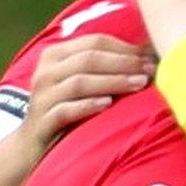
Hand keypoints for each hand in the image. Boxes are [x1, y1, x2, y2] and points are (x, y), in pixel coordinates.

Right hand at [20, 34, 154, 151]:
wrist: (33, 143)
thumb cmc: (69, 107)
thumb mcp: (81, 81)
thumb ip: (105, 65)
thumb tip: (149, 51)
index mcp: (55, 55)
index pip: (95, 42)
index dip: (126, 48)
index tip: (151, 56)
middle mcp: (45, 72)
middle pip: (89, 59)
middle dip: (124, 63)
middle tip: (151, 70)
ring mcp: (41, 96)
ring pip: (80, 83)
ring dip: (113, 82)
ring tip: (139, 84)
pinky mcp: (42, 121)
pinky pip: (65, 110)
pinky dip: (88, 105)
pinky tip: (108, 104)